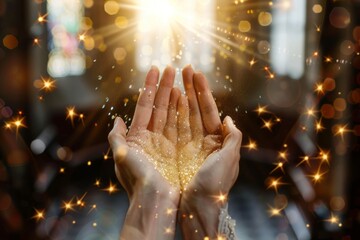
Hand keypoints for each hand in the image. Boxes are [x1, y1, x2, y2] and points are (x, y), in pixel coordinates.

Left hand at [108, 66, 180, 238]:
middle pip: (159, 105)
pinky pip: (182, 125)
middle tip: (171, 67)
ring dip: (175, 95)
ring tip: (180, 78)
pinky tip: (185, 98)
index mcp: (138, 136)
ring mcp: (167, 141)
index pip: (144, 105)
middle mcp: (152, 136)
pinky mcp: (179, 148)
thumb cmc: (137, 180)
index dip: (148, 87)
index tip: (154, 69)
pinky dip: (183, 111)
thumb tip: (116, 119)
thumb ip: (116, 137)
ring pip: (172, 112)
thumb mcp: (121, 157)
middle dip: (164, 86)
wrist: (155, 201)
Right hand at [178, 66, 241, 238]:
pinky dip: (168, 114)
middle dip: (189, 88)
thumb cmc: (215, 186)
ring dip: (177, 96)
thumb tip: (229, 118)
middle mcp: (201, 140)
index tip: (196, 73)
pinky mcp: (172, 152)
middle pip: (193, 108)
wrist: (197, 209)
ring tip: (173, 78)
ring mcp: (185, 145)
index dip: (202, 91)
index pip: (208, 110)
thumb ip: (233, 137)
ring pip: (180, 115)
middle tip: (183, 68)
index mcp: (216, 141)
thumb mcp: (231, 160)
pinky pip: (169, 129)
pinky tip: (166, 100)